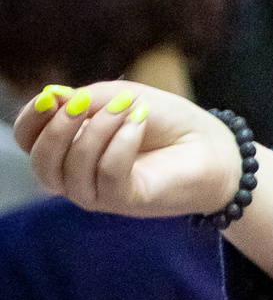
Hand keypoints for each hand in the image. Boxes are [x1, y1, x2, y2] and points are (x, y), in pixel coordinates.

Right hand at [13, 82, 241, 218]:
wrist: (216, 146)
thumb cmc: (169, 122)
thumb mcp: (122, 98)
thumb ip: (86, 99)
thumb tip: (51, 98)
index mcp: (71, 147)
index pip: (29, 141)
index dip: (31, 120)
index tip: (51, 97)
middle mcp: (79, 175)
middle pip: (41, 162)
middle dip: (57, 129)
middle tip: (84, 103)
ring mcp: (101, 192)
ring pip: (72, 172)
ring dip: (96, 133)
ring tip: (128, 110)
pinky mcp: (128, 201)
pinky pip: (108, 177)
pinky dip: (119, 146)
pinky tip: (138, 124)